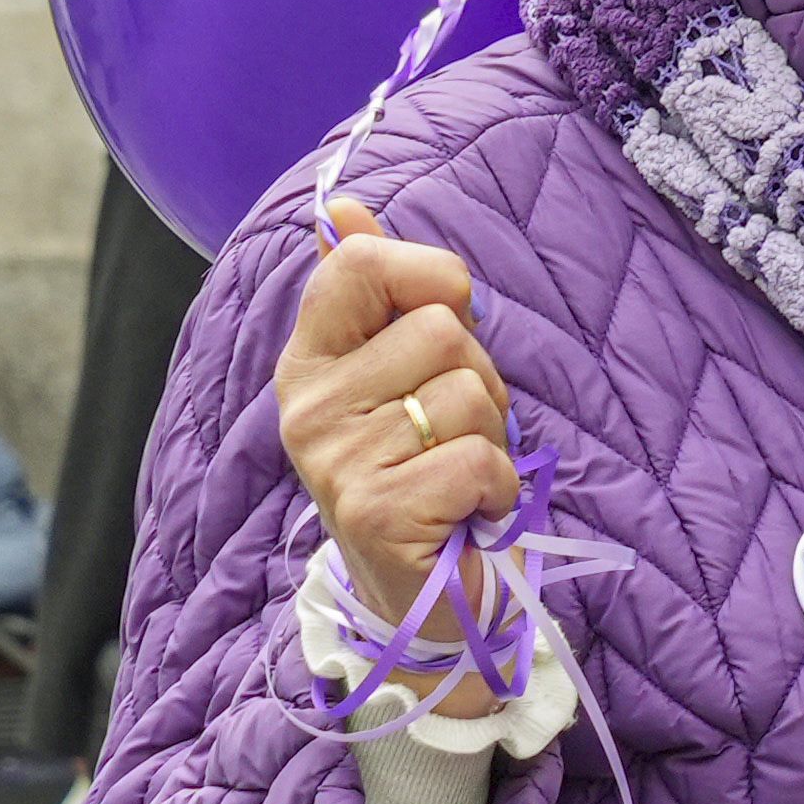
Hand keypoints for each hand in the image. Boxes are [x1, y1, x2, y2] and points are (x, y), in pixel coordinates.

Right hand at [276, 226, 521, 654]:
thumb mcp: (399, 373)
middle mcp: (308, 407)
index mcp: (310, 360)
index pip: (361, 264)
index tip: (446, 319)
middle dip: (479, 378)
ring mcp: (337, 464)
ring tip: (458, 473)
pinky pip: (477, 459)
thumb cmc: (424, 470)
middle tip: (453, 432)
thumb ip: (372, 290)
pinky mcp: (377, 515)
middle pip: (439, 330)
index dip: (432, 277)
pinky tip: (467, 512)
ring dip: (490, 435)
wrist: (428, 597)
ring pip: (466, 392)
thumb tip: (345, 207)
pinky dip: (496, 487)